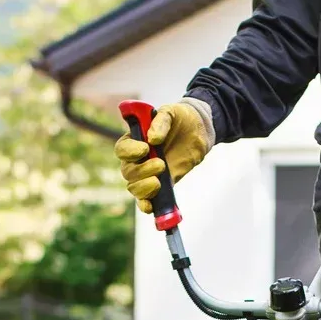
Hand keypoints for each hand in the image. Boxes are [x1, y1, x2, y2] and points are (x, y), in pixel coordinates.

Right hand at [114, 98, 213, 212]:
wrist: (198, 131)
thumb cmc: (180, 118)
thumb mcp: (171, 112)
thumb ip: (161, 122)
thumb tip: (152, 139)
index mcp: (134, 139)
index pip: (122, 149)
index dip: (130, 151)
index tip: (145, 148)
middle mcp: (137, 158)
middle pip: (127, 171)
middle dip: (142, 171)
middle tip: (161, 164)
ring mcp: (147, 173)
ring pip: (134, 187)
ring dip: (144, 188)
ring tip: (159, 181)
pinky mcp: (160, 184)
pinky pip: (146, 199)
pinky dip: (145, 205)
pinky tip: (150, 207)